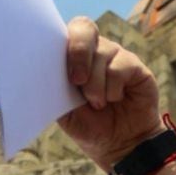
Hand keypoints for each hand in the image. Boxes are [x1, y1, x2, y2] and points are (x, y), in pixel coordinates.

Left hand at [57, 16, 162, 168]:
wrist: (120, 145)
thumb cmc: (90, 126)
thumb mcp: (64, 112)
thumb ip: (54, 89)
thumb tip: (41, 71)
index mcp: (73, 57)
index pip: (65, 32)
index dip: (61, 43)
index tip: (61, 69)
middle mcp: (95, 50)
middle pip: (84, 29)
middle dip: (78, 53)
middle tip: (77, 81)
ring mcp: (116, 56)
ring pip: (101, 54)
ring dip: (96, 84)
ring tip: (98, 104)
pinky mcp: (135, 67)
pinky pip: (120, 66)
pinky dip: (113, 88)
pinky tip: (114, 99)